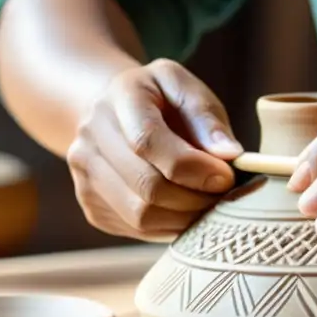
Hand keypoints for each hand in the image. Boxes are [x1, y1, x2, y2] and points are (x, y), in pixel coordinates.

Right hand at [66, 59, 242, 240]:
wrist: (113, 110)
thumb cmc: (160, 99)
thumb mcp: (186, 86)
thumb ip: (207, 117)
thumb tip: (230, 156)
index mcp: (120, 96)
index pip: (147, 140)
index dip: (192, 166)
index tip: (226, 177)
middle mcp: (92, 136)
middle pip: (145, 185)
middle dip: (195, 198)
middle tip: (224, 195)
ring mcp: (85, 174)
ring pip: (139, 214)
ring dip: (185, 217)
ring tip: (209, 205)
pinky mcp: (92, 205)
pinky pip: (135, 229)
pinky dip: (170, 227)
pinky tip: (187, 210)